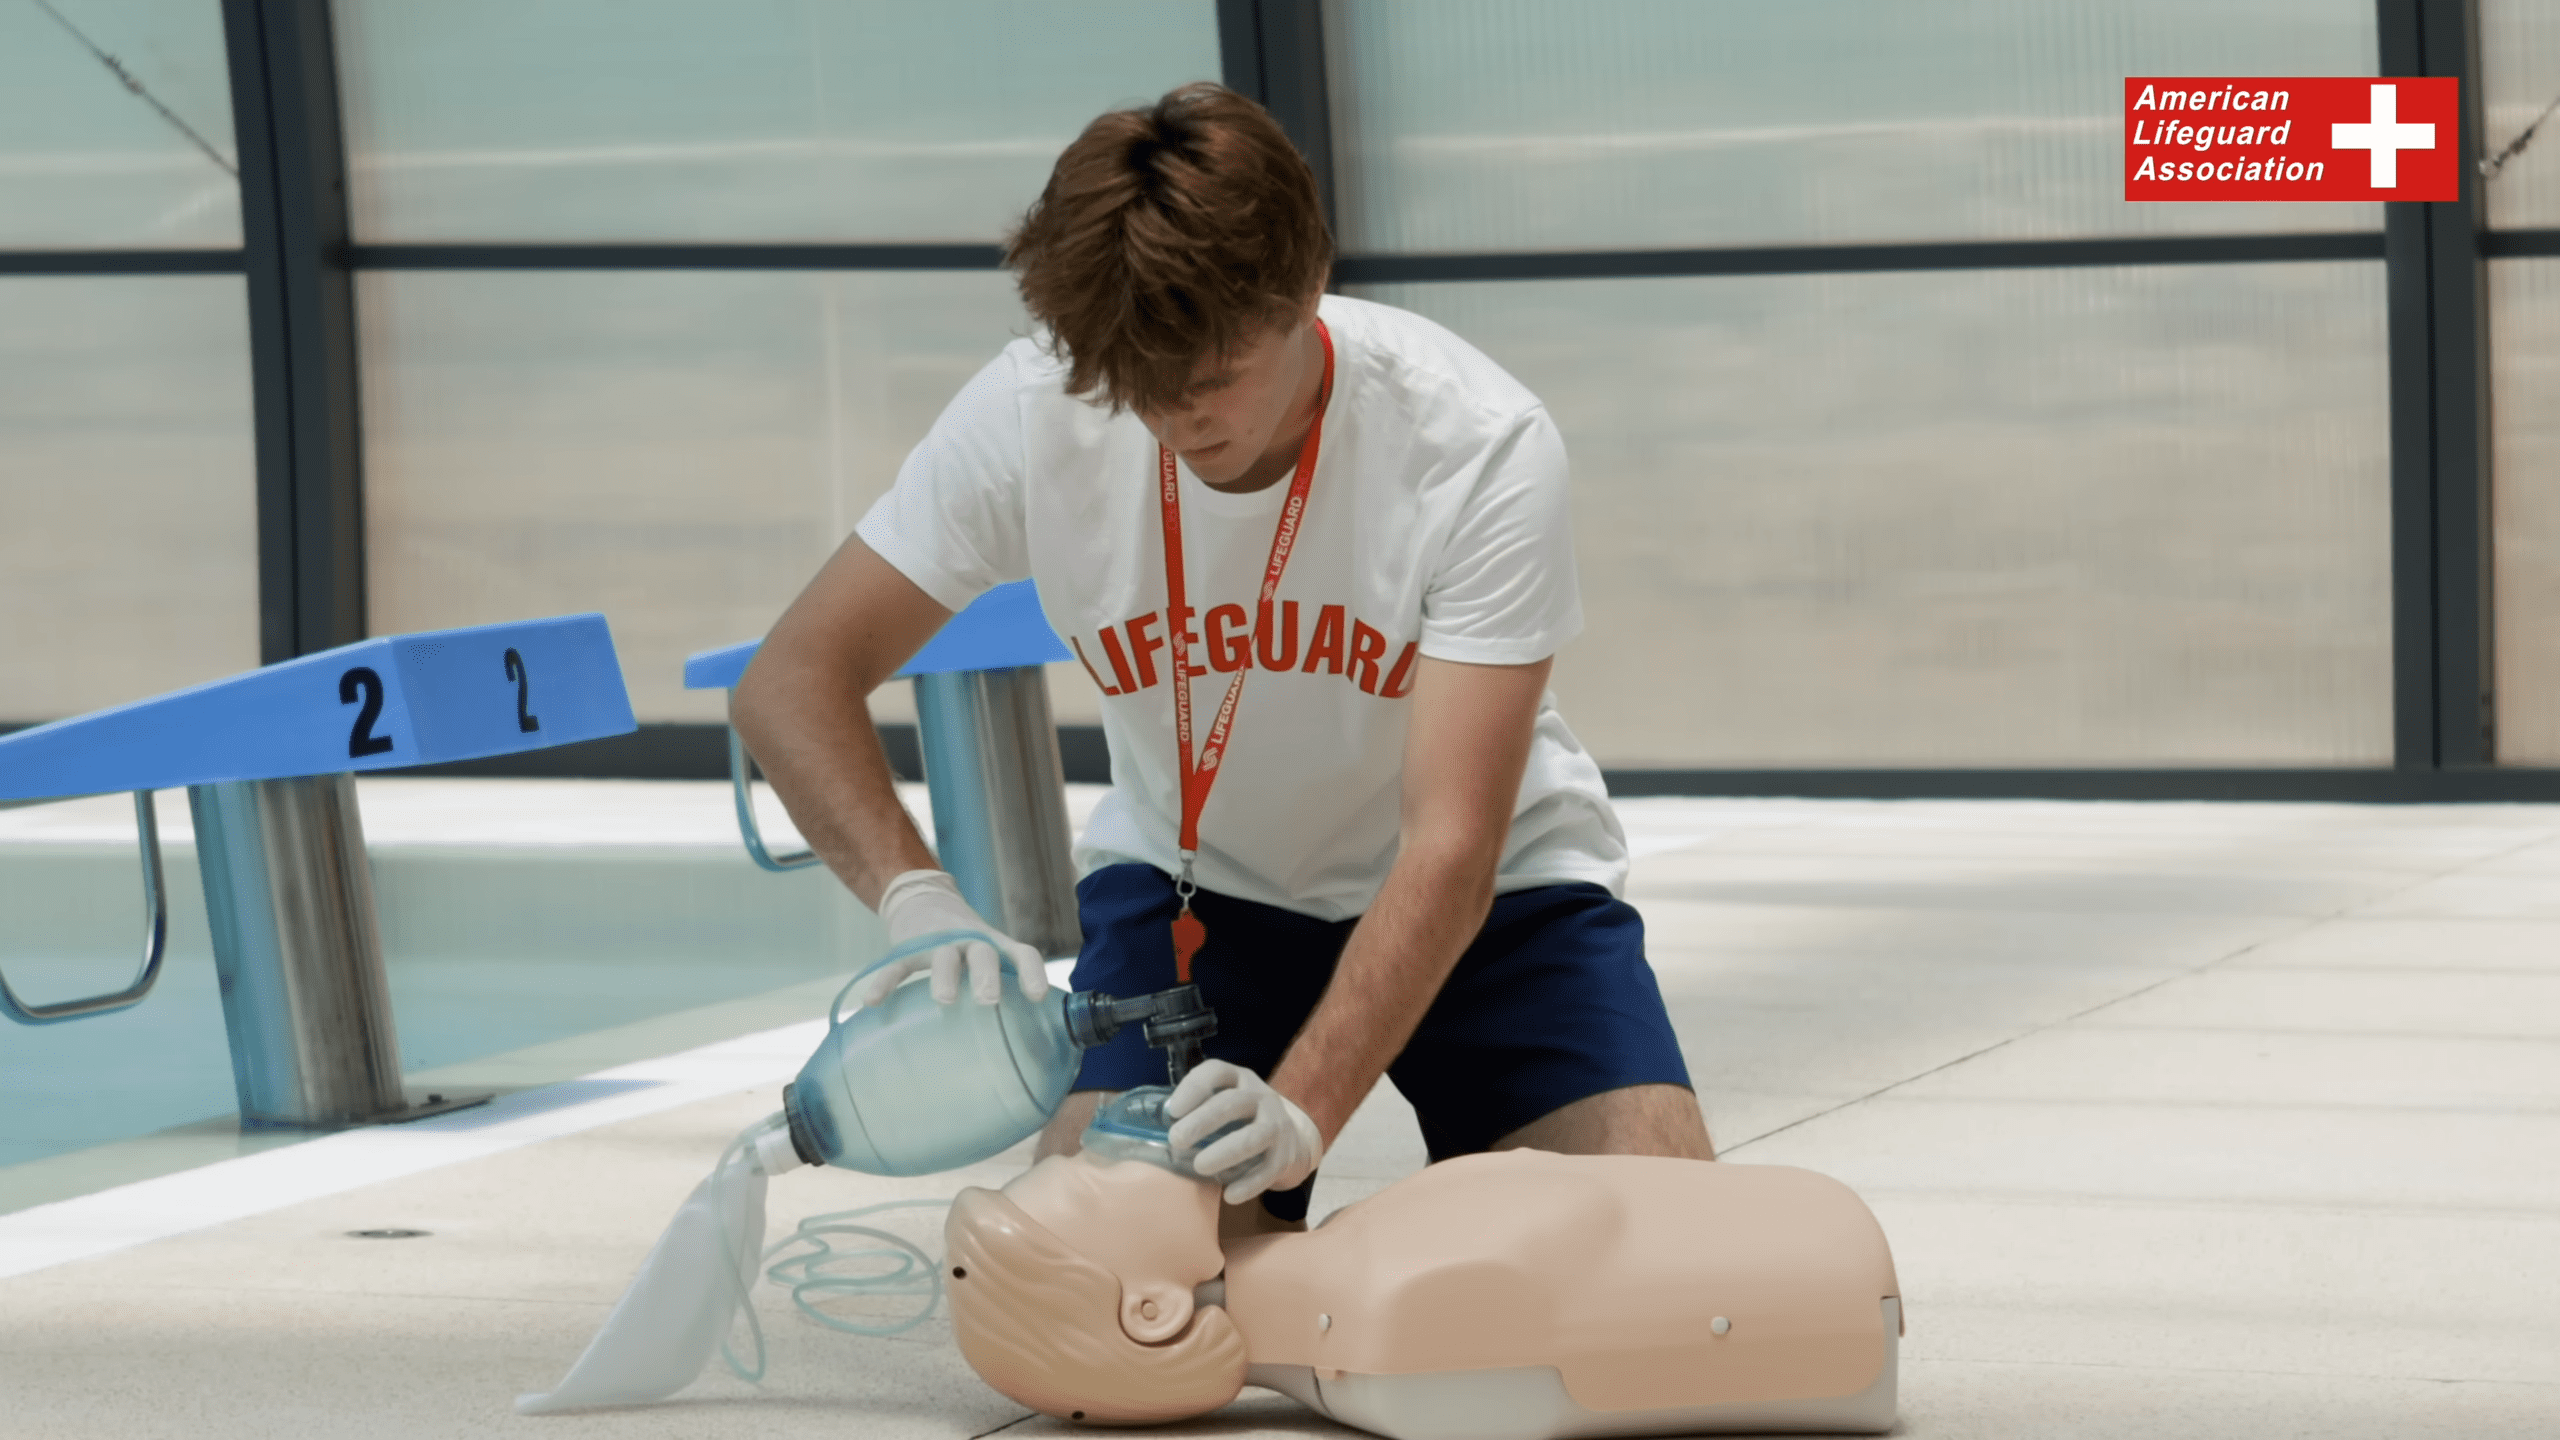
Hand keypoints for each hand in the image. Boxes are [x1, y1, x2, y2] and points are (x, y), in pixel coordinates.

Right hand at [851, 869, 1047, 1007]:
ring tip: (946, 1001)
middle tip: (989, 1000)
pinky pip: (897, 966)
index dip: (1032, 973)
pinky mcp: (908, 948)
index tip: (1038, 997)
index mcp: (995, 945)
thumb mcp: (988, 952)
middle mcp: (971, 941)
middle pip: (984, 954)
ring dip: (945, 977)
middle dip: (987, 976)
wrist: (924, 898)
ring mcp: (939, 943)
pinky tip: (873, 1002)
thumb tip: (1021, 1036)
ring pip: (944, 957)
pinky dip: (884, 983)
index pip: (1023, 953)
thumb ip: (1001, 984)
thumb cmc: (965, 942)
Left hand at [1164, 1060, 1324, 1203]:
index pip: (1217, 1072)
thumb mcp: (1225, 1104)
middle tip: (1176, 1139)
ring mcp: (1277, 1125)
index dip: (1194, 1087)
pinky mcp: (1286, 1155)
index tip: (1172, 1110)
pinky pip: (1268, 1170)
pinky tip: (1229, 1195)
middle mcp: (1261, 1097)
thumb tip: (1151, 1130)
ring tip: (1200, 1166)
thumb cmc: (1243, 1120)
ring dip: (1225, 1152)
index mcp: (1239, 1080)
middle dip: (1202, 1121)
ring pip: (1253, 1136)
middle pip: (1232, 1103)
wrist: (1294, 1139)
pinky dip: (1248, 1184)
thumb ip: (1196, 1111)